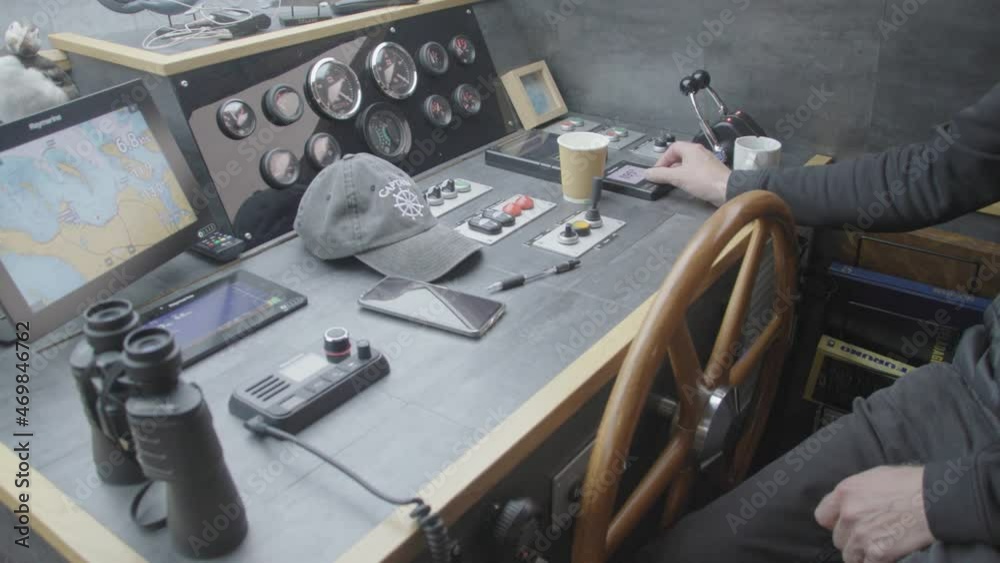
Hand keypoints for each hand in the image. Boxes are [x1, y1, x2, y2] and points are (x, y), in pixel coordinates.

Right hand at [643, 141, 730, 206]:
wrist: (728, 190)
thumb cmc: (705, 180)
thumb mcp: (678, 177)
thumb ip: (661, 175)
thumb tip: (647, 173)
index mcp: (691, 149)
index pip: (672, 148)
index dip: (662, 159)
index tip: (657, 171)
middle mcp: (699, 153)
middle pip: (679, 156)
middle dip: (669, 166)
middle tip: (663, 177)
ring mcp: (706, 163)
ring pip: (687, 164)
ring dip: (678, 172)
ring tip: (673, 182)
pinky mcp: (711, 173)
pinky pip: (695, 172)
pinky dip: (687, 177)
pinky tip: (687, 186)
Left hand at [815, 466, 933, 562]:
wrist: (936, 501)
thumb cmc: (911, 484)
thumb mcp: (875, 477)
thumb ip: (855, 492)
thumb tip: (846, 504)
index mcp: (846, 492)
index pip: (822, 516)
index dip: (834, 522)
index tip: (844, 525)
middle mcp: (849, 514)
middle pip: (838, 538)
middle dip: (851, 539)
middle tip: (870, 535)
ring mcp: (862, 535)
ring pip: (849, 555)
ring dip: (861, 553)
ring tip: (877, 546)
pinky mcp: (878, 552)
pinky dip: (874, 561)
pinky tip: (886, 554)